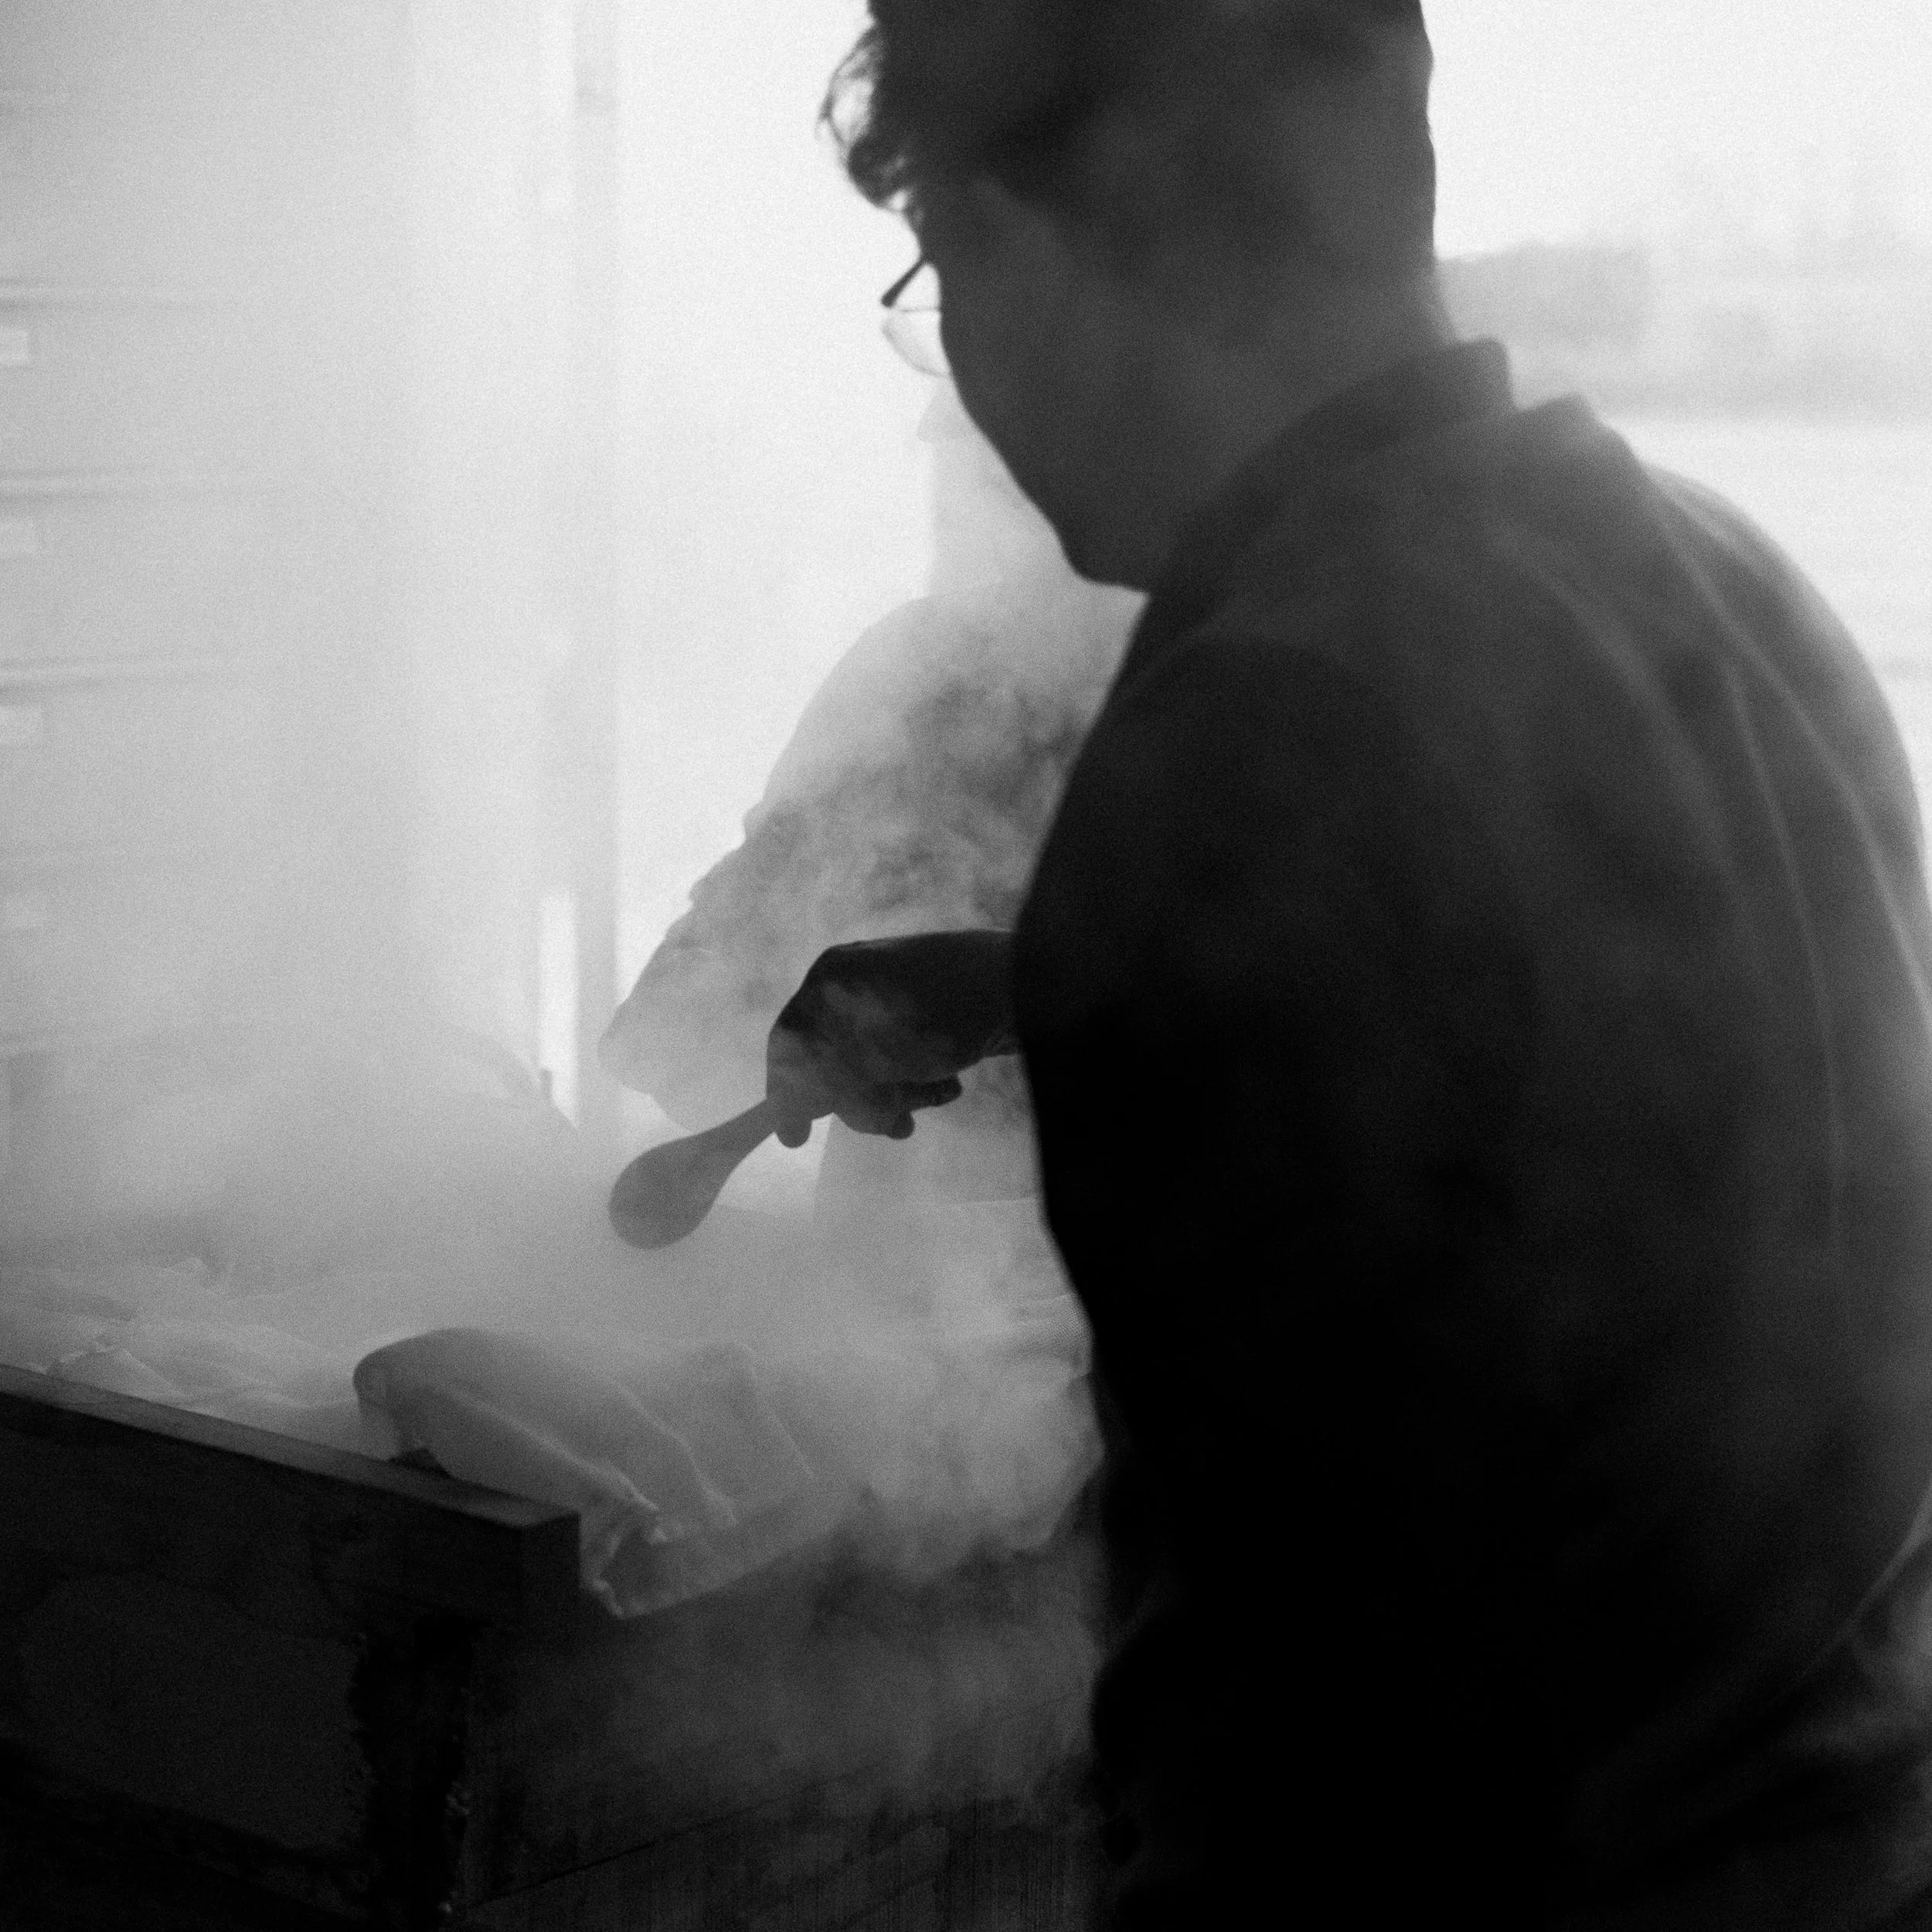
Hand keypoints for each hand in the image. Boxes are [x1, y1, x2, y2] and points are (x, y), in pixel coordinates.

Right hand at [765, 931, 1015, 1146]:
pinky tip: (950, 1086)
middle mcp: (857, 982)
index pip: (790, 1041)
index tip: (795, 1139)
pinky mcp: (932, 1012)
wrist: (1023, 985)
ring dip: (901, 1093)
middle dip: (865, 1100)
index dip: (788, 1092)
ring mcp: (895, 995)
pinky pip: (908, 1058)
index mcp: (831, 979)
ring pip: (876, 1066)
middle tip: (898, 1124)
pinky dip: (923, 1079)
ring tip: (935, 1097)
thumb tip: (788, 1120)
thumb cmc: (935, 1020)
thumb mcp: (866, 1057)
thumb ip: (820, 1084)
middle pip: (835, 1061)